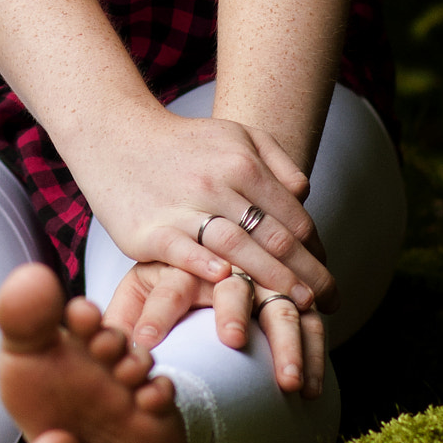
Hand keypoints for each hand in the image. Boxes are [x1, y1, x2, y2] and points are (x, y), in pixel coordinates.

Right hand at [68, 102, 337, 314]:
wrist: (115, 137)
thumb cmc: (183, 144)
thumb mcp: (235, 134)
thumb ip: (276, 160)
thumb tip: (304, 196)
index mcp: (241, 162)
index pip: (291, 216)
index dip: (315, 251)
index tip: (327, 277)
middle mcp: (215, 183)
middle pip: (273, 238)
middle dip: (306, 275)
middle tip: (327, 304)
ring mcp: (181, 207)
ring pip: (237, 249)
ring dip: (270, 282)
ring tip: (294, 308)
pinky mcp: (148, 230)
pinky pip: (184, 252)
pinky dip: (206, 268)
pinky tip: (227, 283)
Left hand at [103, 259, 327, 397]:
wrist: (206, 241)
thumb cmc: (159, 287)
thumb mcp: (133, 297)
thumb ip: (114, 321)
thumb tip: (84, 340)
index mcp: (178, 263)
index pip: (169, 283)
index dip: (157, 313)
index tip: (144, 347)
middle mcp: (223, 265)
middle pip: (232, 283)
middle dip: (233, 312)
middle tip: (232, 344)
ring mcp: (261, 277)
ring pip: (279, 299)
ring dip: (287, 339)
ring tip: (287, 384)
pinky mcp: (288, 294)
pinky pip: (309, 317)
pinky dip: (314, 349)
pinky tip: (310, 388)